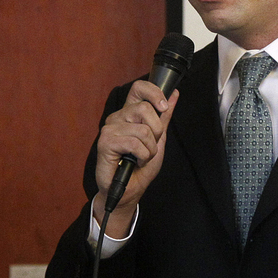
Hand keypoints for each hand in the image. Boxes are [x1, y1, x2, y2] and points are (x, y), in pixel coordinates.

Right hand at [93, 80, 178, 235]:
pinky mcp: (105, 142)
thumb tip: (173, 93)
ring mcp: (109, 129)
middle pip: (145, 108)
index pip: (138, 88)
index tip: (163, 107)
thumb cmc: (141, 165)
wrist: (130, 189)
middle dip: (156, 132)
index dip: (154, 92)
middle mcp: (117, 117)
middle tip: (149, 145)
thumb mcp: (159, 138)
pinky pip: (134, 142)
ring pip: (143, 129)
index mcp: (130, 113)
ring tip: (141, 157)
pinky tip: (135, 161)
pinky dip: (142, 155)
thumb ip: (164, 116)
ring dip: (150, 149)